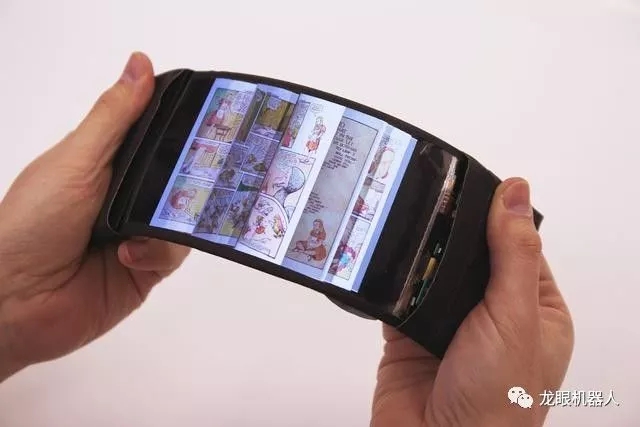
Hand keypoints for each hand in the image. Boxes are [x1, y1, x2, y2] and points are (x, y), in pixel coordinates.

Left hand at [0, 53, 189, 381]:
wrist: (16, 302)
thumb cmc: (31, 223)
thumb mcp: (75, 160)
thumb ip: (114, 117)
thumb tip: (139, 63)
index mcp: (108, 161)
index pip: (158, 135)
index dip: (184, 127)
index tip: (214, 120)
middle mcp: (127, 194)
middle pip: (180, 177)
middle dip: (192, 176)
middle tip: (208, 172)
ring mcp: (139, 232)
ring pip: (184, 215)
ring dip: (168, 220)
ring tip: (141, 227)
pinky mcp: (148, 267)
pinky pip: (176, 252)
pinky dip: (157, 252)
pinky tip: (128, 255)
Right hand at [371, 178, 573, 426]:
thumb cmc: (496, 396)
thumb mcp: (515, 317)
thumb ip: (512, 253)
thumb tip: (517, 190)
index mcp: (536, 311)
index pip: (518, 247)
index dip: (496, 217)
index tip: (467, 184)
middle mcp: (494, 315)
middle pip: (472, 257)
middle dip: (450, 233)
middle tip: (425, 193)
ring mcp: (451, 324)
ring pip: (433, 273)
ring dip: (419, 255)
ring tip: (400, 216)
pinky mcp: (410, 334)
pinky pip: (400, 295)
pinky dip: (391, 280)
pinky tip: (381, 255)